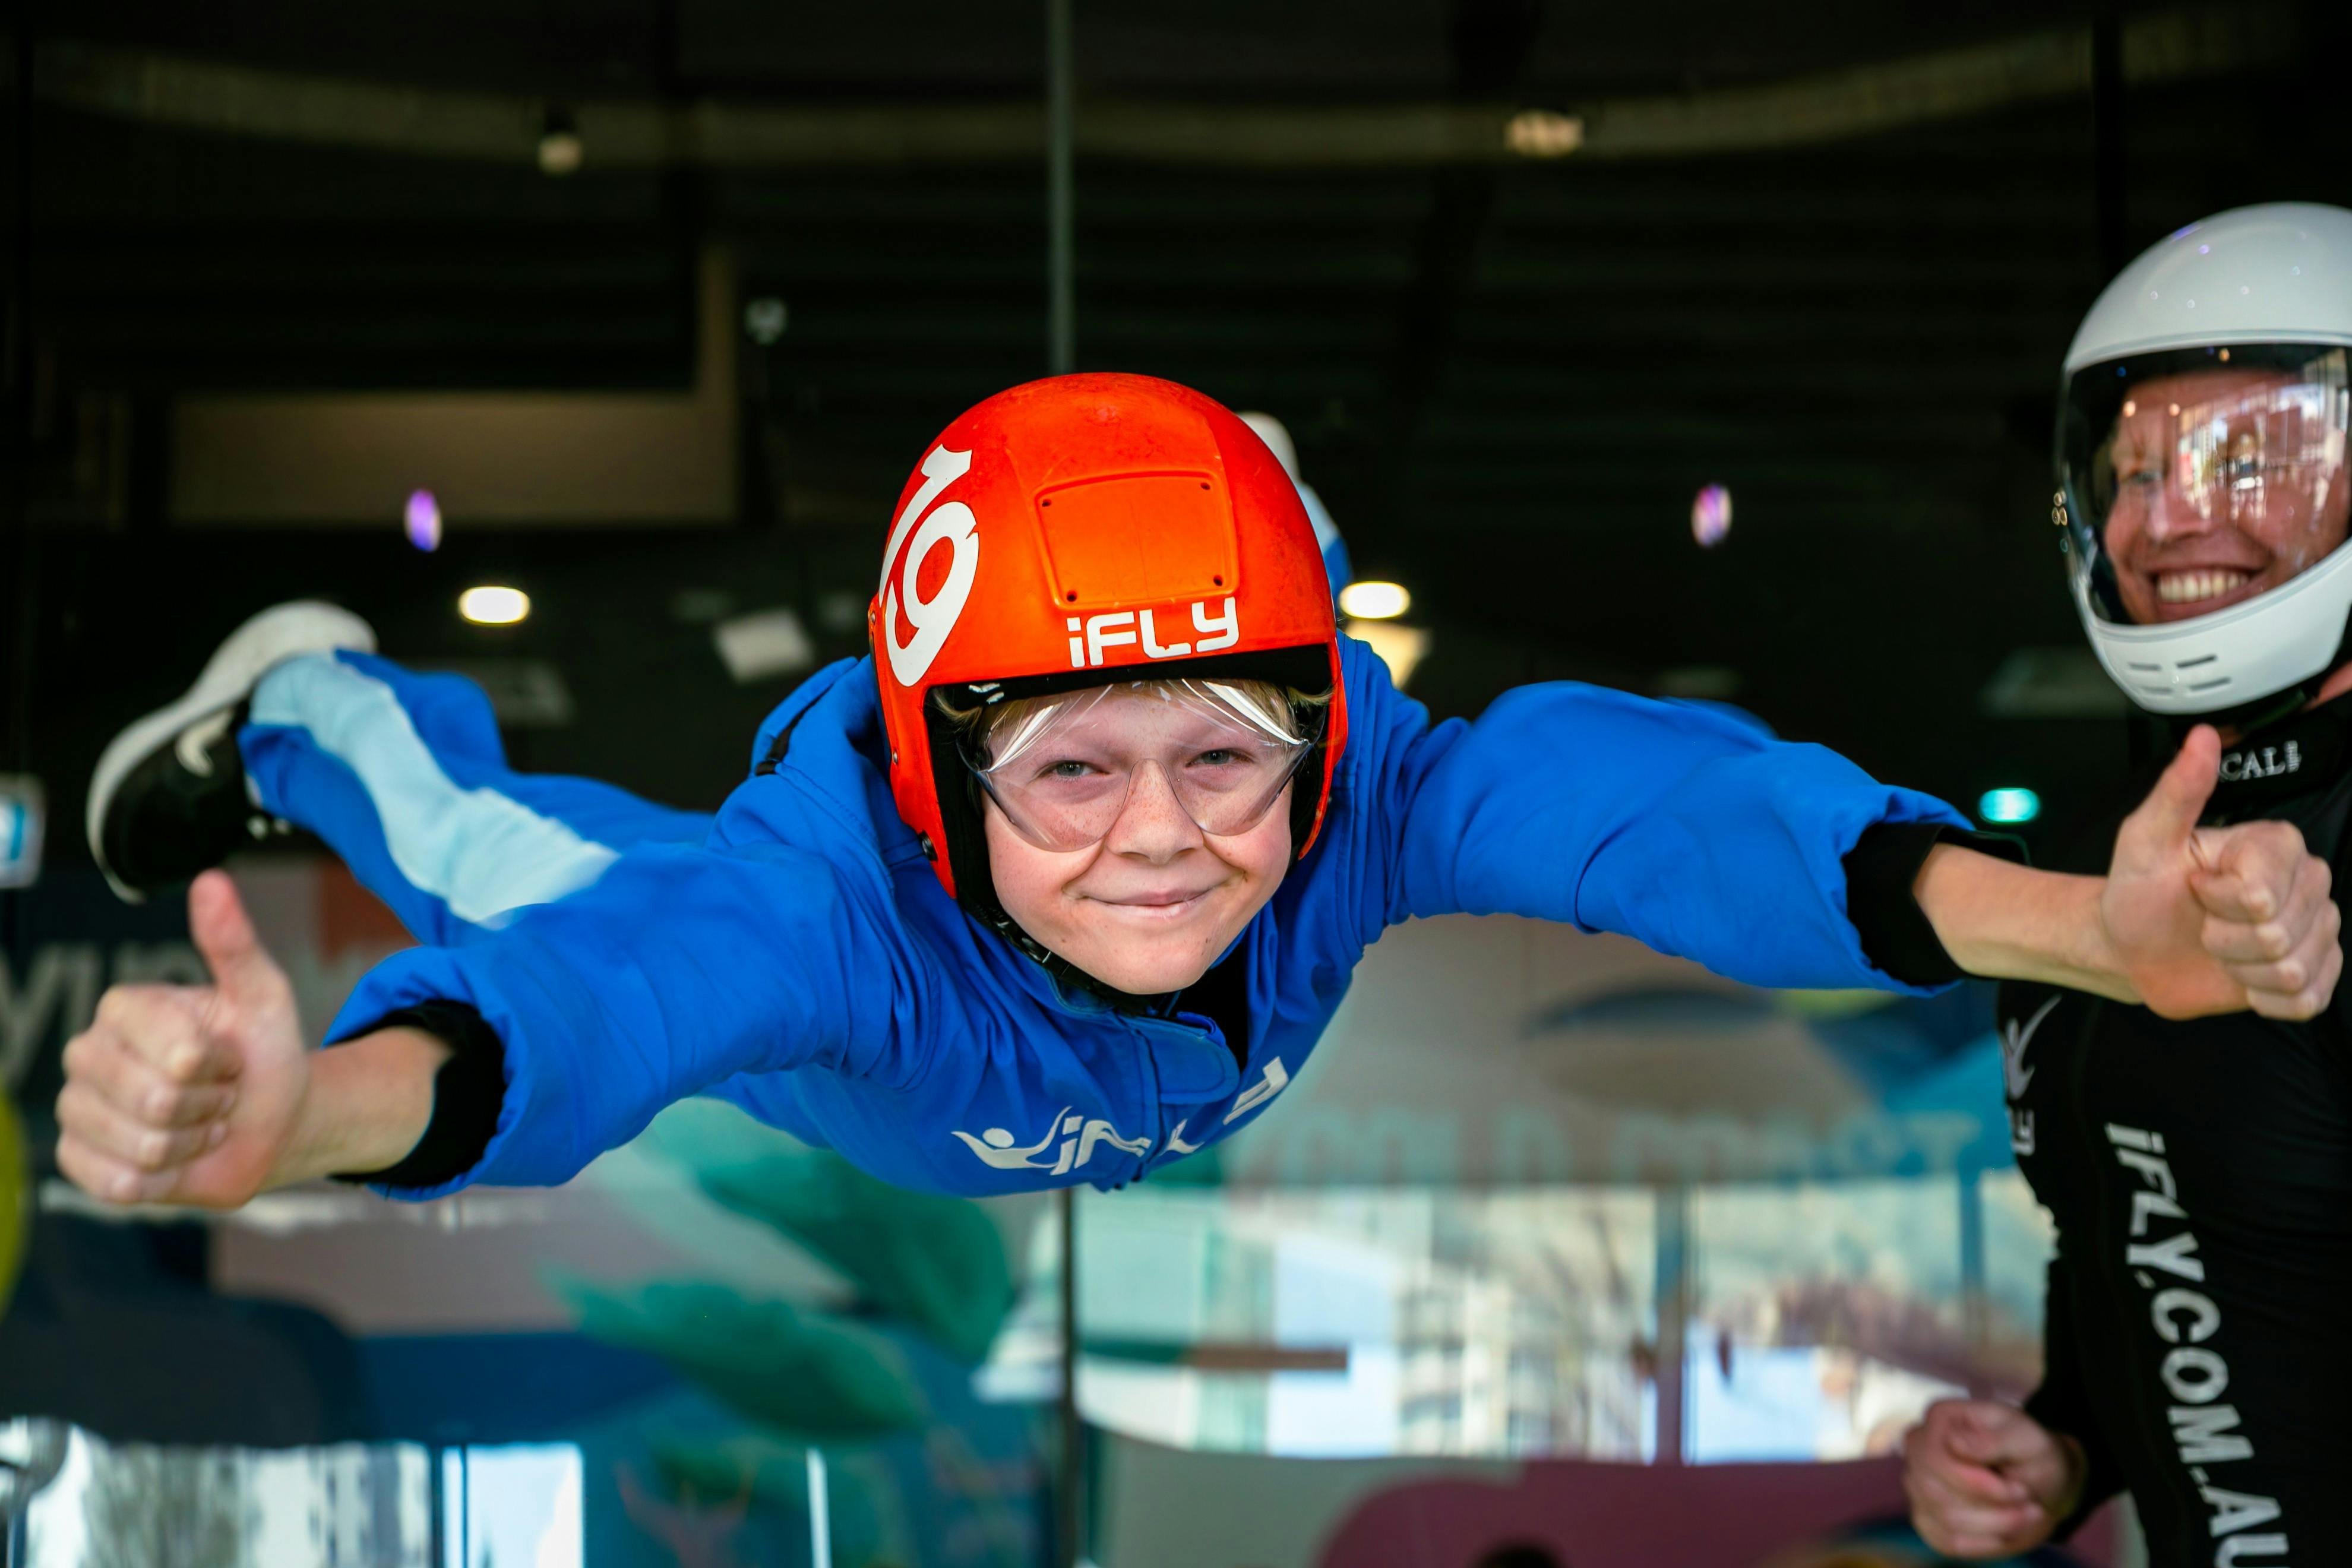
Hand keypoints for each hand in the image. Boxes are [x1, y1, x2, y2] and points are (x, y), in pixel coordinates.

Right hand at [56, 870, 310, 1207]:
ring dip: (192, 1142)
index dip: (219, 1064)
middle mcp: (85, 1054)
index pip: (175, 1051)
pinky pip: (119, 1183)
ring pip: (142, 1145)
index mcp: (123, 1008)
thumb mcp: (264, 995)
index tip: (229, 1057)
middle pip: (156, 1101)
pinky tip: (176, 1157)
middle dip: (209, 1105)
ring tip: (200, 1122)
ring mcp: (76, 1109)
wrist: (266, 1122)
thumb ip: (234, 943)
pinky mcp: (78, 1161)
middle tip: (219, 1095)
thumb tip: (211, 880)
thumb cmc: (262, 1054)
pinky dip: (165, 1180)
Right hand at [1904, 1399, 2081, 1559]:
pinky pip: (1947, 1541)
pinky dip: (1984, 1543)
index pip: (1935, 1457)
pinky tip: (2006, 1532)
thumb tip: (1954, 1443)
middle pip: (1936, 1492)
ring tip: (2025, 1516)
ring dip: (1995, 1525)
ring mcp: (1917, 1483)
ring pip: (1945, 1519)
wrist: (2037, 1482)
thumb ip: (1994, 1440)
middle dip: (1992, 1508)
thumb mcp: (2028, 1440)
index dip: (1977, 1483)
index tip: (2021, 1490)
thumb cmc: (2031, 1453)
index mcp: (1941, 1419)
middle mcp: (1919, 1448)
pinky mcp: (1927, 1517)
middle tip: (2029, 1504)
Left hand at [2103, 725, 2340, 1019]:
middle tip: (2203, 922)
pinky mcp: (2314, 973)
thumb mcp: (2145, 838)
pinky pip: (2305, 1000)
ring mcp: (2317, 929)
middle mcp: (2308, 883)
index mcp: (2275, 845)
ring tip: (2219, 948)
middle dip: (2225, 938)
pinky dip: (2262, 998)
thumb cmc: (2139, 889)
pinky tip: (2241, 976)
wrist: (2133, 945)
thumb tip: (2202, 738)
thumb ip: (2178, 790)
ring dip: (2240, 968)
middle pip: (2279, 933)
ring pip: (2293, 969)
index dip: (2217, 901)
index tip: (2194, 888)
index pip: (2262, 892)